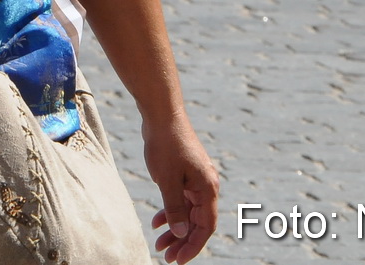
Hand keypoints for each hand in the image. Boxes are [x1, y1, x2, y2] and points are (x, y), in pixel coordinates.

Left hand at [144, 113, 219, 262]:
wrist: (162, 115)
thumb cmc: (166, 144)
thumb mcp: (167, 180)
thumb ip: (174, 208)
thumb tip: (179, 234)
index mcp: (207, 188)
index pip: (205, 226)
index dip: (193, 245)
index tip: (179, 260)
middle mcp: (205, 186)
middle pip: (197, 222)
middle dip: (181, 241)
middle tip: (166, 257)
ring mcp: (195, 180)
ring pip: (188, 213)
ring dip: (174, 229)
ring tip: (159, 244)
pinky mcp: (184, 175)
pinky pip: (180, 200)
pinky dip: (170, 212)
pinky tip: (156, 222)